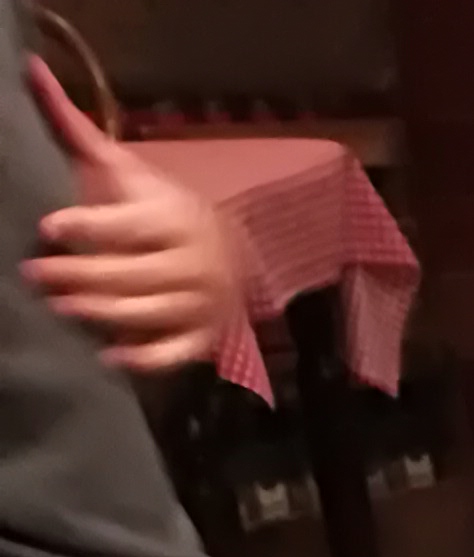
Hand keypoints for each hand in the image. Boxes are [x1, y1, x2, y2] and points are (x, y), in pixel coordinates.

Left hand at [21, 63, 243, 371]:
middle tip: (32, 275)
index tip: (46, 229)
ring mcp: (200, 304)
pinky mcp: (203, 338)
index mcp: (173, 217)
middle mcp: (192, 262)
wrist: (233, 252)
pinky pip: (172, 355)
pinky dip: (142, 360)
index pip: (125, 226)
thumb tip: (32, 71)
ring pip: (144, 313)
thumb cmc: (161, 207)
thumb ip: (76, 128)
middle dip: (77, 276)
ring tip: (57, 307)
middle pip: (128, 274)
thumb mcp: (126, 168)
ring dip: (98, 314)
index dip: (84, 227)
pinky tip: (108, 357)